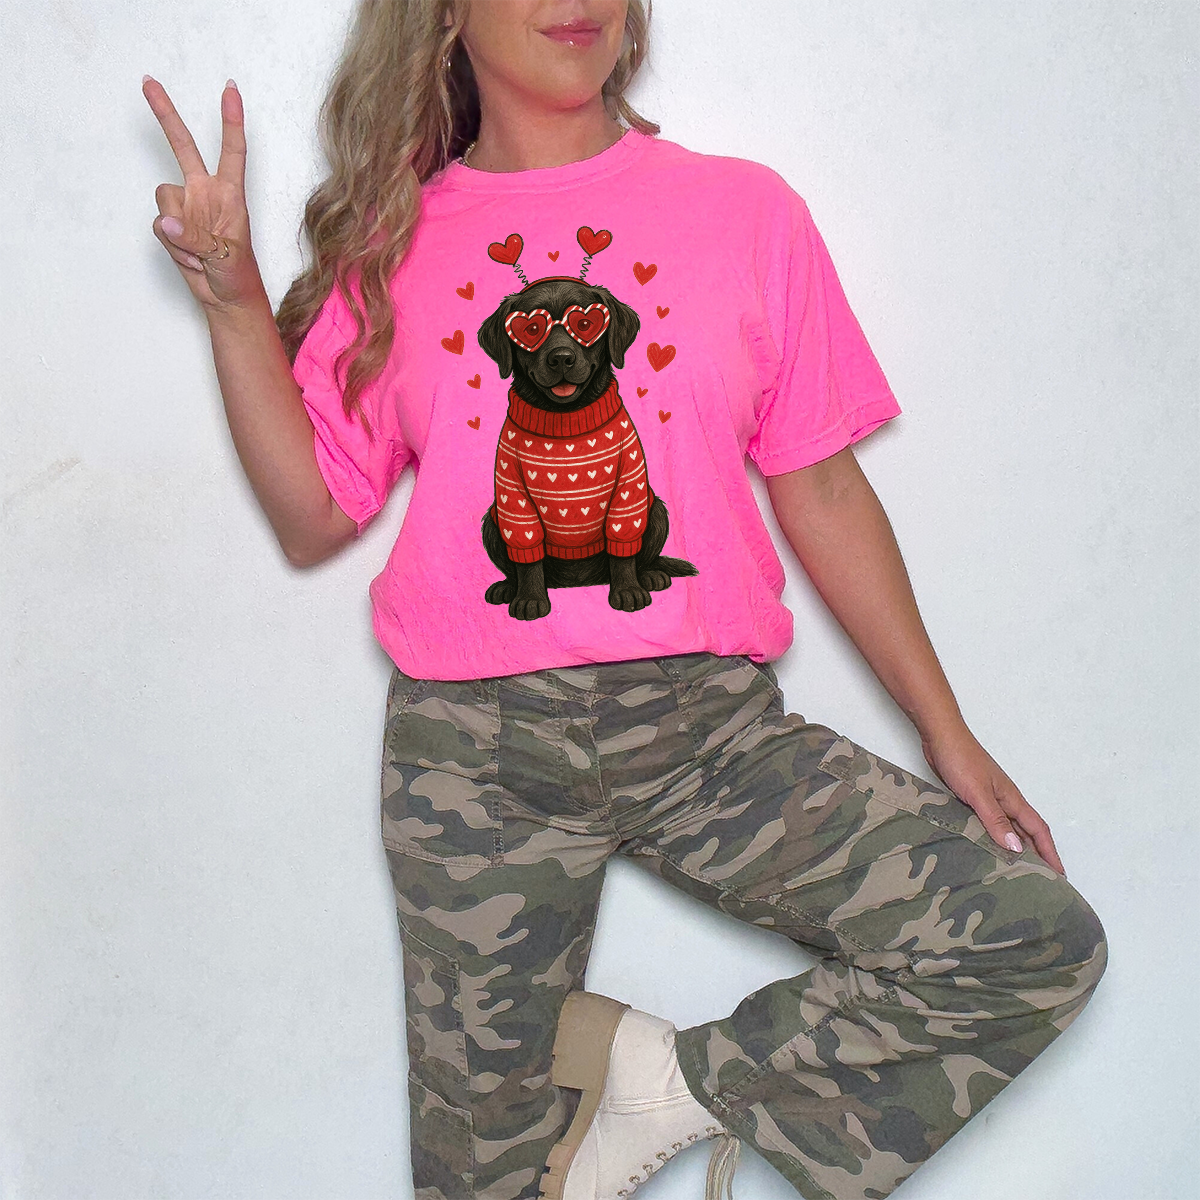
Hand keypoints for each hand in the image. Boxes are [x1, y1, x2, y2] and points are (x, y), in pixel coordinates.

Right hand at [143, 76, 263, 312]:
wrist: (226, 298)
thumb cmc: (238, 274)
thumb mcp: (225, 255)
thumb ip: (195, 237)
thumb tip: (165, 223)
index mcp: (230, 194)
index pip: (232, 150)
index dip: (231, 120)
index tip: (230, 89)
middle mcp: (205, 193)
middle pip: (183, 147)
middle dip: (166, 114)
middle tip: (148, 81)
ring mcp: (186, 208)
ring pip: (163, 197)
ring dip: (178, 229)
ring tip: (200, 251)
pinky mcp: (170, 224)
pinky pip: (158, 225)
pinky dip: (172, 244)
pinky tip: (189, 256)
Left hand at [920, 724, 1064, 875]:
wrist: (940, 737)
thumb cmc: (961, 759)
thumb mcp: (978, 793)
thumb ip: (995, 819)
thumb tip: (1015, 848)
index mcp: (1012, 799)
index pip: (1038, 831)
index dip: (1050, 853)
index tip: (1060, 875)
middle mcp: (1004, 801)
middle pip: (1026, 833)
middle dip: (1037, 856)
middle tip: (1041, 881)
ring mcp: (989, 800)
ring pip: (1007, 829)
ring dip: (1014, 849)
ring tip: (1016, 872)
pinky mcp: (972, 799)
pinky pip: (988, 824)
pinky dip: (992, 838)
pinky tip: (986, 848)